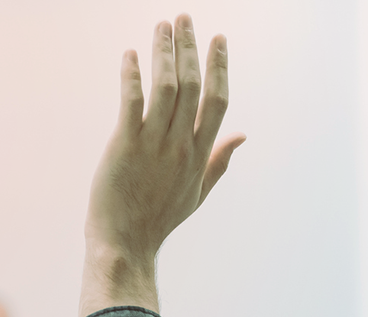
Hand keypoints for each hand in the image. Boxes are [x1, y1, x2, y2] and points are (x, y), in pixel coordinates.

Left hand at [80, 14, 243, 316]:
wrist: (125, 243)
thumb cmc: (159, 219)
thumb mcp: (197, 193)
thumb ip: (219, 161)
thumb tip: (242, 137)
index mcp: (199, 154)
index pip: (217, 100)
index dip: (219, 66)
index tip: (218, 39)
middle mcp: (180, 145)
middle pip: (193, 85)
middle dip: (190, 47)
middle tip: (184, 19)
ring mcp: (154, 144)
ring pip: (166, 86)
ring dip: (164, 52)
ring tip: (162, 26)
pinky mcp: (125, 145)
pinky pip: (132, 101)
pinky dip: (131, 74)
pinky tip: (130, 55)